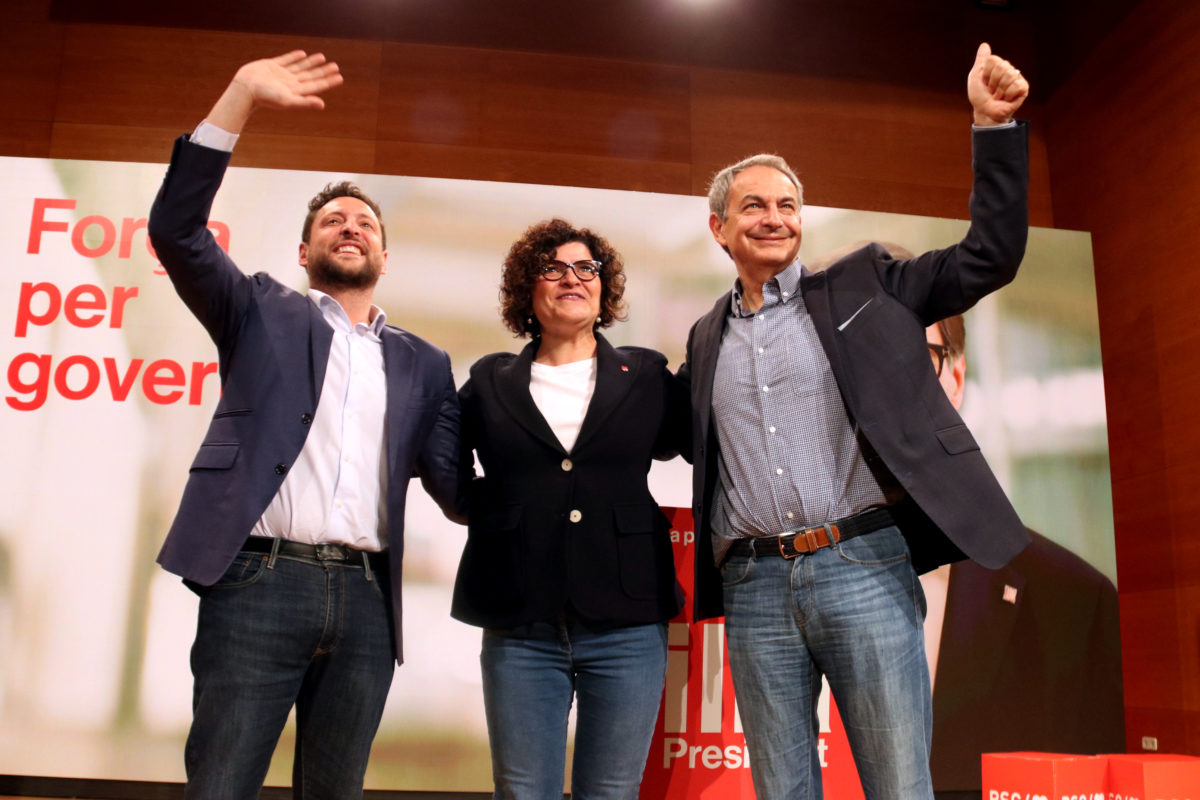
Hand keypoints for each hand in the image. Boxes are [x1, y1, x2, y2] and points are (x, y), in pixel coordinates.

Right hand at [205, 50, 342, 132]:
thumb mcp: (287, 100)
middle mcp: (290, 83)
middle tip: (336, 66)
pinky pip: (286, 60)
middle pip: (311, 76)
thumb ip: (305, 102)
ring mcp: (281, 74)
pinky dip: (294, 57)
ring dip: (311, 62)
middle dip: (323, 71)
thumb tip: (322, 105)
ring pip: (300, 67)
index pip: (316, 86)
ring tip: (322, 57)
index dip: (328, 81)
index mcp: (296, 91)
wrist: (245, 89)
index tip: (340, 77)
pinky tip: (302, 54)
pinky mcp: (271, 66)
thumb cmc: (266, 97)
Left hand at [967, 43, 1027, 125]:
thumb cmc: (980, 96)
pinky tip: (1007, 99)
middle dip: (993, 82)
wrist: (985, 112)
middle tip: (991, 90)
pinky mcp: (1024, 88)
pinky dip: (1008, 94)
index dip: (985, 74)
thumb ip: (981, 60)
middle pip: (1002, 66)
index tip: (984, 82)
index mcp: (997, 65)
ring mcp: (1017, 77)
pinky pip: (1017, 85)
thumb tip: (984, 44)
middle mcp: (1008, 69)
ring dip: (1000, 90)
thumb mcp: (975, 77)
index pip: (993, 60)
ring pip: (1010, 75)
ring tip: (998, 95)